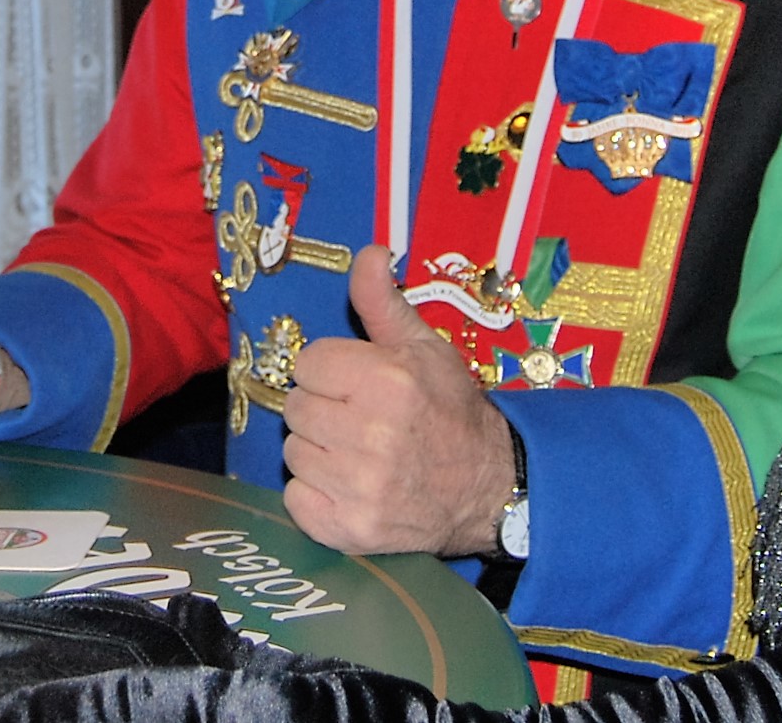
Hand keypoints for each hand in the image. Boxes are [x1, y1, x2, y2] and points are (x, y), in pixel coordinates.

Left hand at [281, 245, 517, 557]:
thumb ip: (383, 301)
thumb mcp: (424, 347)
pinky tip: (349, 486)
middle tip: (359, 420)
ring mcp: (360, 488)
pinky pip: (296, 499)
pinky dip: (315, 495)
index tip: (357, 385)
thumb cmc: (450, 410)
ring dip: (318, 452)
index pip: (308, 363)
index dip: (331, 372)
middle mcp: (372, 435)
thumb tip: (367, 252)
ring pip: (294, 453)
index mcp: (386, 381)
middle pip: (297, 408)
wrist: (487, 486)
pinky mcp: (350, 530)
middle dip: (323, 410)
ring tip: (358, 453)